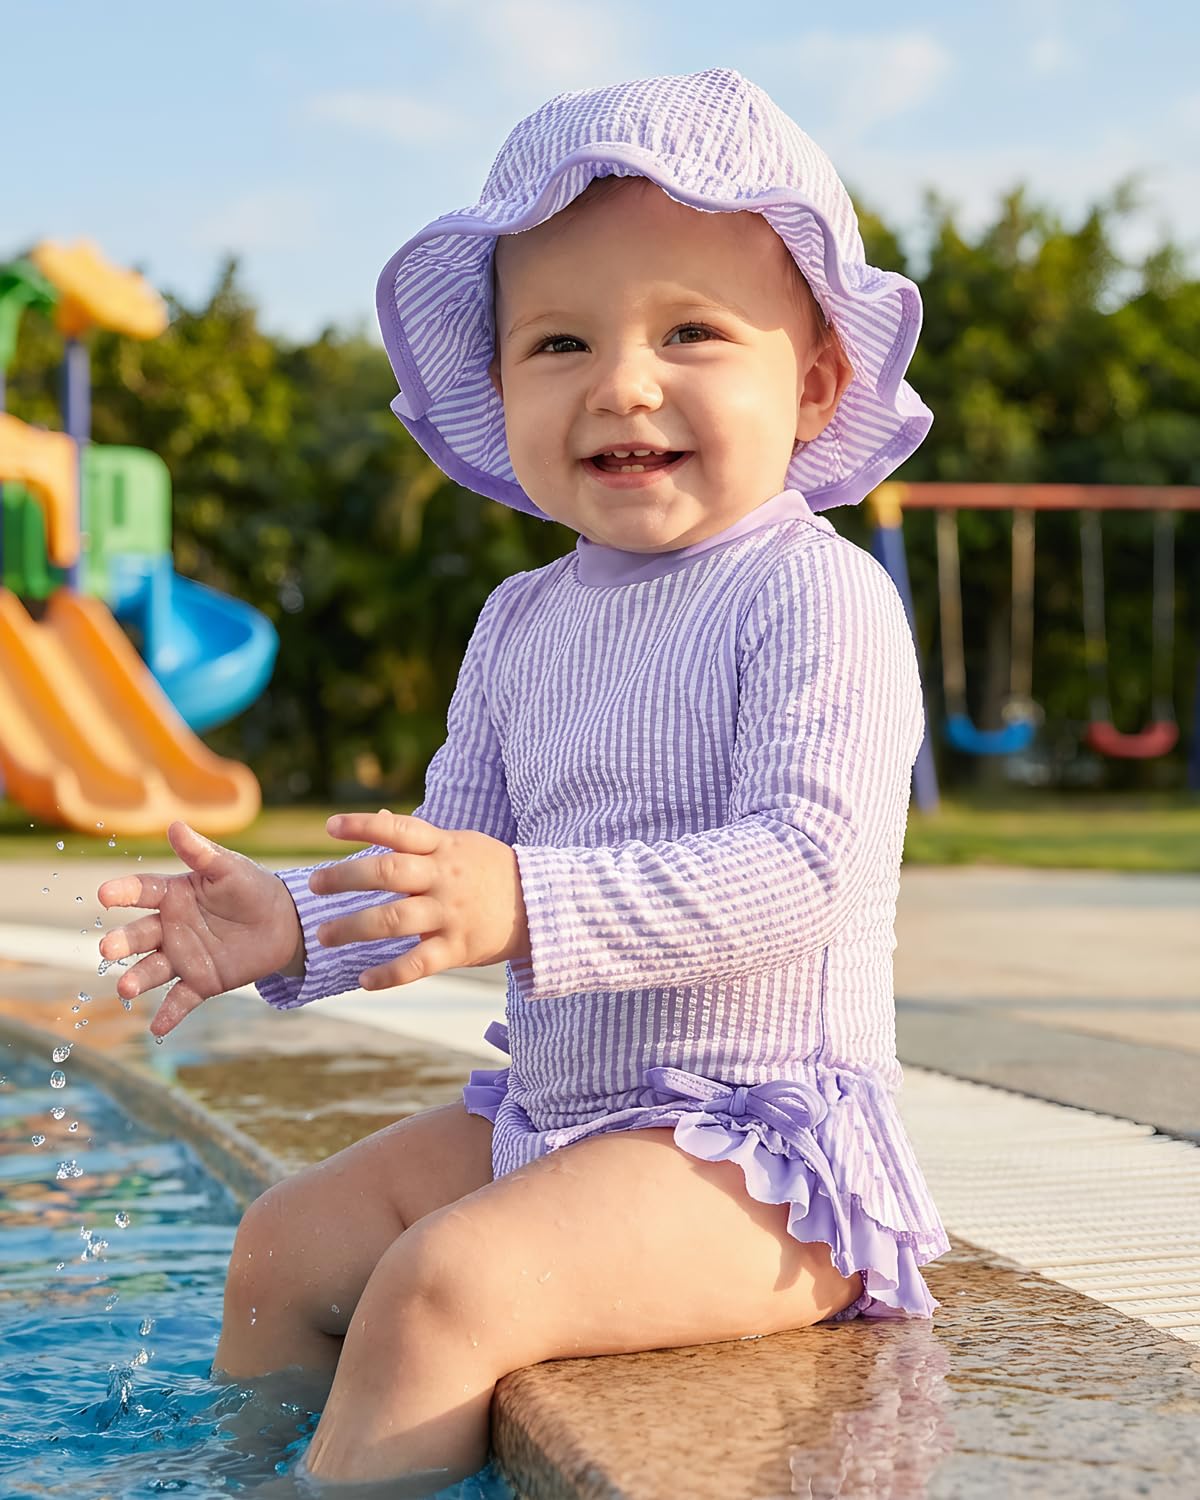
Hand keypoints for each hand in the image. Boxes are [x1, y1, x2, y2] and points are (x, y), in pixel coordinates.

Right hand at [96, 821, 303, 1037]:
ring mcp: (183, 956)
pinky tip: (158, 1029)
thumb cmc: (252, 888)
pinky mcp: (201, 982)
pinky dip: (169, 1015)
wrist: (283, 923)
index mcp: (174, 895)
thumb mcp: (230, 869)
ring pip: (153, 969)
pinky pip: (181, 999)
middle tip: (107, 949)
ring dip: (138, 978)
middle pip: (140, 935)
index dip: (124, 891)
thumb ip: (202, 854)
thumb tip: (174, 825)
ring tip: (127, 988)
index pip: (143, 891)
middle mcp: (170, 927)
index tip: (105, 894)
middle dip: (122, 942)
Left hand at [310, 809, 529, 987]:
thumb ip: (418, 838)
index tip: (329, 827)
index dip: (362, 826)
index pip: (399, 830)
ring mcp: (450, 914)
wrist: (541, 905)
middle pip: (388, 873)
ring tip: (324, 935)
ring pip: (394, 919)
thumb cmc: (490, 871)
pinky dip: (389, 974)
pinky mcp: (458, 947)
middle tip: (314, 884)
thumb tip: (376, 819)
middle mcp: (443, 878)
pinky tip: (363, 979)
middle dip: (346, 878)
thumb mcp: (460, 844)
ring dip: (354, 927)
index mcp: (444, 847)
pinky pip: (419, 964)